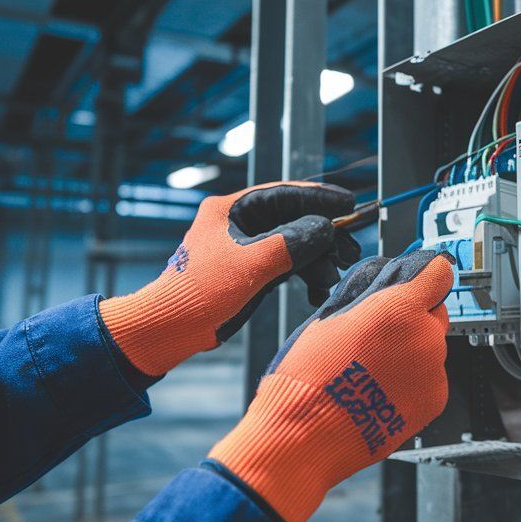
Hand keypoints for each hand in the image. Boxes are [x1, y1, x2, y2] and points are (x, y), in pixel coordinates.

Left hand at [100, 182, 360, 375]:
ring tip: (333, 277)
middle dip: (323, 236)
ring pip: (294, 245)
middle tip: (349, 250)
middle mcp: (240, 224)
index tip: (349, 202)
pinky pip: (287, 266)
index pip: (284, 193)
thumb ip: (291, 243)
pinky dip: (304, 276)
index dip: (319, 197)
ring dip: (317, 260)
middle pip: (294, 220)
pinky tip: (317, 292)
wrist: (171, 328)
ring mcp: (246, 249)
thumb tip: (325, 228)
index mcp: (232, 210)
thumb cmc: (200, 291)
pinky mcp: (251, 272)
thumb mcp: (251, 264)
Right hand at [208, 250, 454, 521]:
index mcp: (400, 309)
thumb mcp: (330, 315)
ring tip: (372, 370)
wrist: (306, 434)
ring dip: (411, 352)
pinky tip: (381, 390)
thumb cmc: (309, 377)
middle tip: (378, 336)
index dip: (426, 275)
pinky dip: (412, 381)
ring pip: (431, 348)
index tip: (419, 280)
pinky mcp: (434, 402)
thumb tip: (384, 284)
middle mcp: (425, 338)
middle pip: (434, 312)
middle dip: (412, 317)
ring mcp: (433, 373)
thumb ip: (369, 294)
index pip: (439, 273)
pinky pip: (430, 379)